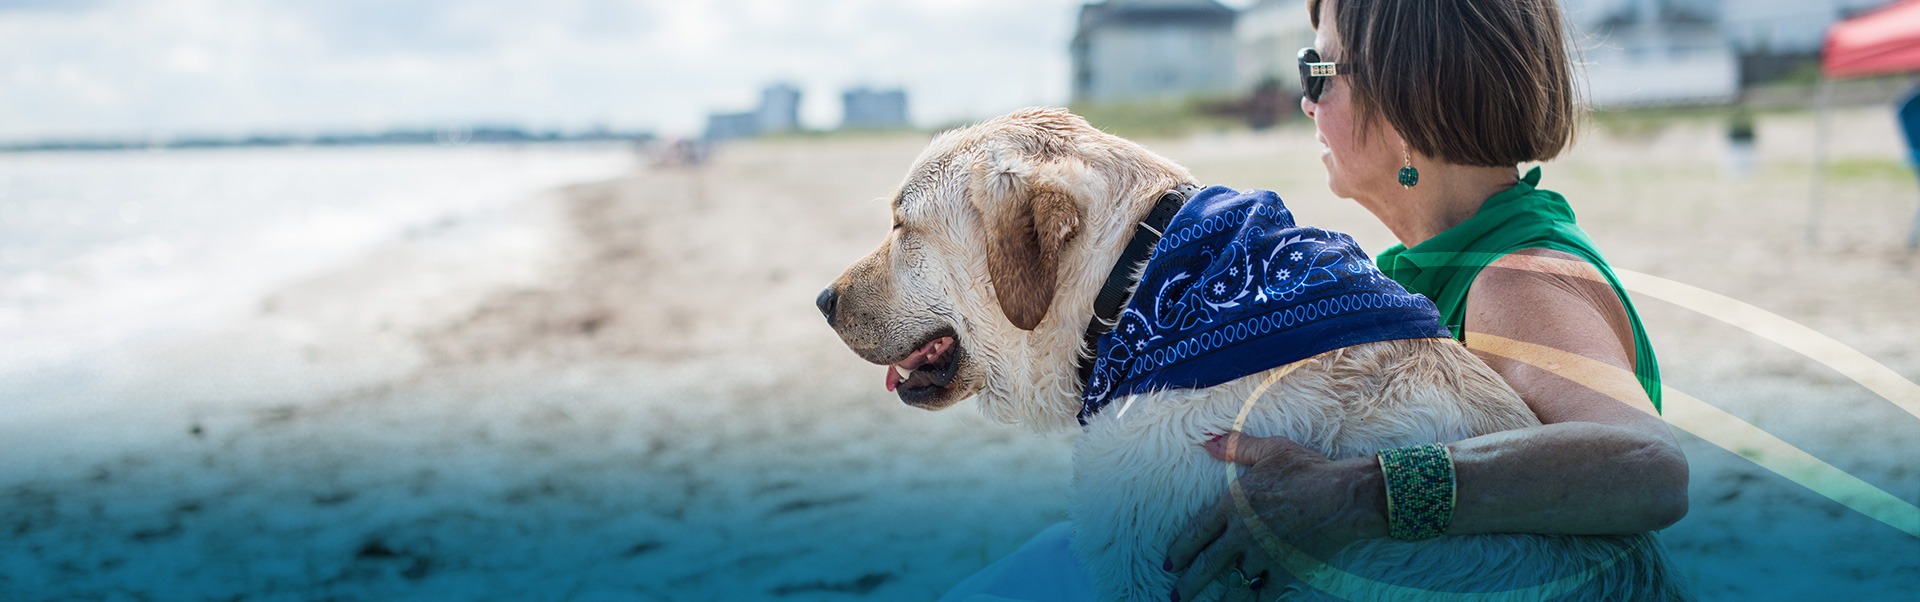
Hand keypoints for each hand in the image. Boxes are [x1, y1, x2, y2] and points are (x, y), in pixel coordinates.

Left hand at [1164, 432, 1385, 600]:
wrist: (1343, 497)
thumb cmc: (1308, 469)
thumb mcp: (1270, 450)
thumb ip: (1237, 447)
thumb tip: (1208, 441)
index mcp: (1234, 505)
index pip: (1197, 532)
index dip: (1181, 549)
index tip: (1170, 563)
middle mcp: (1243, 534)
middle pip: (1208, 564)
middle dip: (1188, 583)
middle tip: (1174, 596)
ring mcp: (1264, 555)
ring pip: (1235, 583)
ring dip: (1222, 596)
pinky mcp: (1287, 570)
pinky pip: (1265, 593)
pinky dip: (1255, 600)